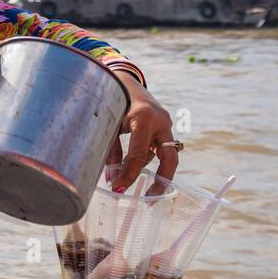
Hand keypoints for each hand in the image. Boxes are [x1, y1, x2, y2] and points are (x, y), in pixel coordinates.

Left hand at [106, 71, 178, 190]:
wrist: (123, 78)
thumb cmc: (112, 100)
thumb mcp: (108, 124)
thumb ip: (110, 151)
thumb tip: (111, 180)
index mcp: (143, 118)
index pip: (137, 155)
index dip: (128, 175)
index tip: (117, 189)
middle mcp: (160, 121)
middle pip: (169, 159)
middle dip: (162, 181)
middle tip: (151, 199)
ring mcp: (165, 123)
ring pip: (161, 154)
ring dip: (145, 166)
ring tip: (125, 174)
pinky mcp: (164, 126)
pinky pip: (157, 147)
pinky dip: (145, 156)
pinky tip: (130, 159)